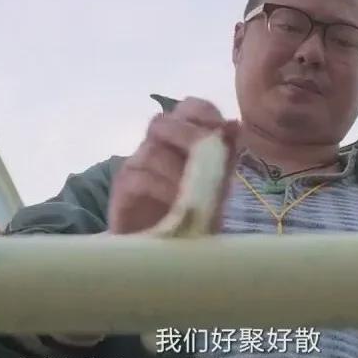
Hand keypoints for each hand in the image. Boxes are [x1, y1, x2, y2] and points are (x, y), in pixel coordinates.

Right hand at [108, 97, 238, 234]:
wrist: (163, 250)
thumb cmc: (191, 214)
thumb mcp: (215, 186)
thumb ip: (224, 157)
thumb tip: (235, 124)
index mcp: (181, 139)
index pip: (189, 108)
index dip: (204, 113)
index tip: (222, 130)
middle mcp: (156, 146)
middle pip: (162, 122)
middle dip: (188, 136)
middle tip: (207, 157)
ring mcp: (136, 165)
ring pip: (151, 150)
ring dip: (177, 169)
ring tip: (194, 191)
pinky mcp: (122, 189)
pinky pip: (138, 177)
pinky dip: (161, 188)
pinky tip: (177, 203)